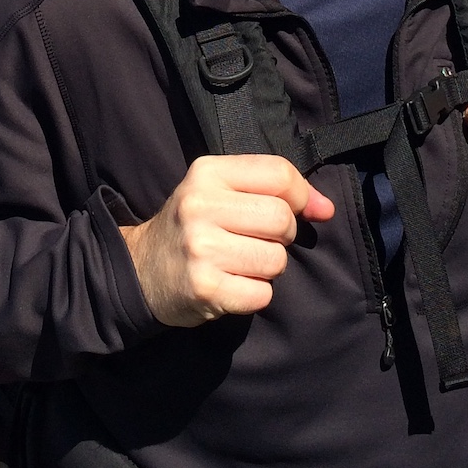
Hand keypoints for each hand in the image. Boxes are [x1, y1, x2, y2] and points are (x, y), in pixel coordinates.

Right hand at [120, 154, 334, 326]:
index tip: (305, 211)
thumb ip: (274, 190)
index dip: (302, 195)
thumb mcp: (221, 191)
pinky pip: (262, 294)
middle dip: (283, 236)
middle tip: (258, 241)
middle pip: (282, 219)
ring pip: (276, 259)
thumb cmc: (193, 226)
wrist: (142, 269)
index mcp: (207, 173)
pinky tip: (232, 284)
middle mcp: (200, 206)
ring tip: (241, 263)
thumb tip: (326, 208)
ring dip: (269, 268)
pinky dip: (255, 294)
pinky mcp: (204, 288)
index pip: (278, 174)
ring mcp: (200, 248)